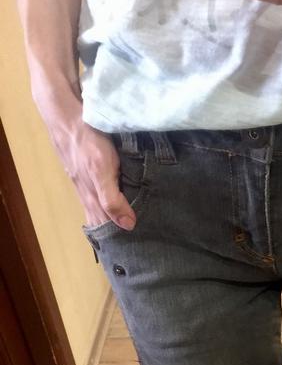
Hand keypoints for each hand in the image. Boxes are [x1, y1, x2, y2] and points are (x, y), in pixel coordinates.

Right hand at [38, 97, 136, 230]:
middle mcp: (86, 193)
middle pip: (100, 218)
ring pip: (98, 205)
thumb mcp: (102, 171)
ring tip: (126, 226)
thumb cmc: (87, 143)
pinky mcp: (85, 170)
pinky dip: (107, 201)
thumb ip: (112, 199)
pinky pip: (97, 192)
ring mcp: (84, 181)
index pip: (103, 226)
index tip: (131, 247)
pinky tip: (114, 200)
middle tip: (132, 240)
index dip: (115, 238)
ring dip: (110, 216)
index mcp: (92, 197)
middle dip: (113, 230)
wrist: (66, 117)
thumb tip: (128, 225)